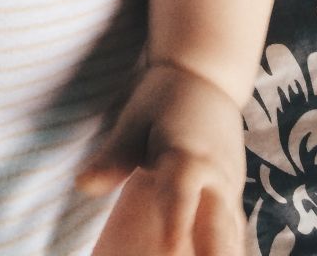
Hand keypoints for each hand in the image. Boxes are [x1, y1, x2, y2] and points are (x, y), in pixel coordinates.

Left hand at [76, 62, 246, 255]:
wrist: (208, 78)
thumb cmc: (164, 99)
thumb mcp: (135, 121)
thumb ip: (114, 158)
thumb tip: (82, 185)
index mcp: (187, 157)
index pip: (181, 195)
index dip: (176, 223)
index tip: (168, 249)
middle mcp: (216, 179)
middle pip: (220, 228)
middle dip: (211, 254)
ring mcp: (230, 190)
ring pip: (232, 237)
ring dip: (220, 254)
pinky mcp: (234, 197)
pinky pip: (234, 233)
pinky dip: (226, 250)